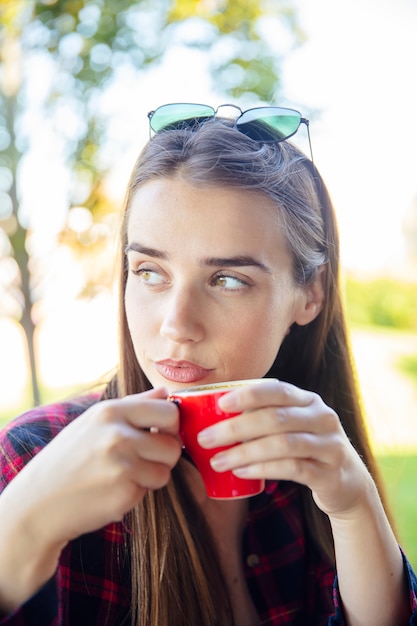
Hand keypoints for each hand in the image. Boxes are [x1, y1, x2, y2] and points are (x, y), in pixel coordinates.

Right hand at [3, 387, 180, 546]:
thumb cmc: (69, 458)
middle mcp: (118, 435)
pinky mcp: (124, 492)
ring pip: (166, 470)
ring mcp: (122, 465)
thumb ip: (134, 404)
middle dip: (165, 453)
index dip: (170, 426)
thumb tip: (165, 391)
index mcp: (111, 411)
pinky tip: (113, 489)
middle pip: (173, 443)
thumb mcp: (95, 421)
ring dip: (152, 475)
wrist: (38, 502)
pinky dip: (138, 492)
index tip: (159, 434)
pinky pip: (150, 490)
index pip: (168, 411)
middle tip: (145, 458)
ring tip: (124, 474)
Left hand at [197, 379, 373, 518]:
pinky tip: (241, 472)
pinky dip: (263, 469)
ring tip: (217, 461)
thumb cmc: (305, 449)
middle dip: (236, 427)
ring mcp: (329, 445)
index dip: (248, 395)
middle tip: (206, 438)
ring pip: (282, 444)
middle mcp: (322, 418)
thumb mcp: (291, 426)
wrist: (347, 482)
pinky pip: (293, 469)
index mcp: (308, 401)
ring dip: (244, 452)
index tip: (220, 404)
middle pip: (275, 418)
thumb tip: (212, 415)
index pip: (277, 390)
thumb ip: (263, 417)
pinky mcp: (330, 473)